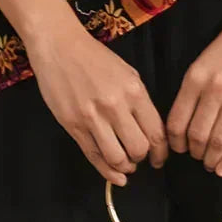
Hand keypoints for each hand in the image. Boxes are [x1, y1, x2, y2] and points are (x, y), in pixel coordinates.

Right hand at [27, 25, 169, 187]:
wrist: (60, 46)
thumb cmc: (94, 57)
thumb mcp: (127, 73)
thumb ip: (139, 101)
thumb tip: (150, 131)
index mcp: (134, 90)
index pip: (156, 132)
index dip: (161, 152)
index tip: (160, 158)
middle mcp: (116, 105)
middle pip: (139, 149)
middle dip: (142, 158)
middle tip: (139, 157)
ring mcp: (93, 117)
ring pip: (117, 158)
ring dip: (125, 166)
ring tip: (125, 162)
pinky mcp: (74, 126)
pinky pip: (94, 157)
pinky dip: (107, 172)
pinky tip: (114, 175)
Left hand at [164, 5, 221, 175]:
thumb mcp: (204, 60)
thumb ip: (196, 89)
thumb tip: (188, 122)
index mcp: (195, 77)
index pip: (177, 121)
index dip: (175, 142)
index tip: (179, 148)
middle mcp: (213, 90)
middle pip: (197, 136)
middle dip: (194, 153)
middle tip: (196, 157)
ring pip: (218, 141)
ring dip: (211, 159)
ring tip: (210, 164)